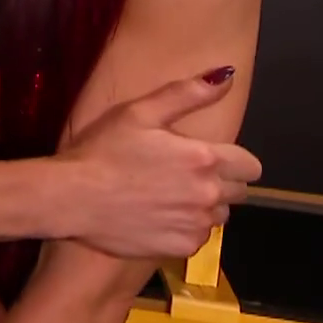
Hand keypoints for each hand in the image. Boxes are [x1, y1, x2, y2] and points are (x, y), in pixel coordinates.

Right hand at [59, 68, 261, 257]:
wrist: (71, 197)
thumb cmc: (103, 151)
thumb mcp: (139, 112)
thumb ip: (187, 94)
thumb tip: (228, 74)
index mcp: (204, 158)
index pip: (251, 166)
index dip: (234, 161)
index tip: (207, 159)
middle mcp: (208, 194)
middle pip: (238, 192)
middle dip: (218, 183)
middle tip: (181, 176)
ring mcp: (196, 225)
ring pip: (219, 216)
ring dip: (203, 207)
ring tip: (169, 198)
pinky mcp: (181, 248)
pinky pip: (199, 238)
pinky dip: (186, 229)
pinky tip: (159, 218)